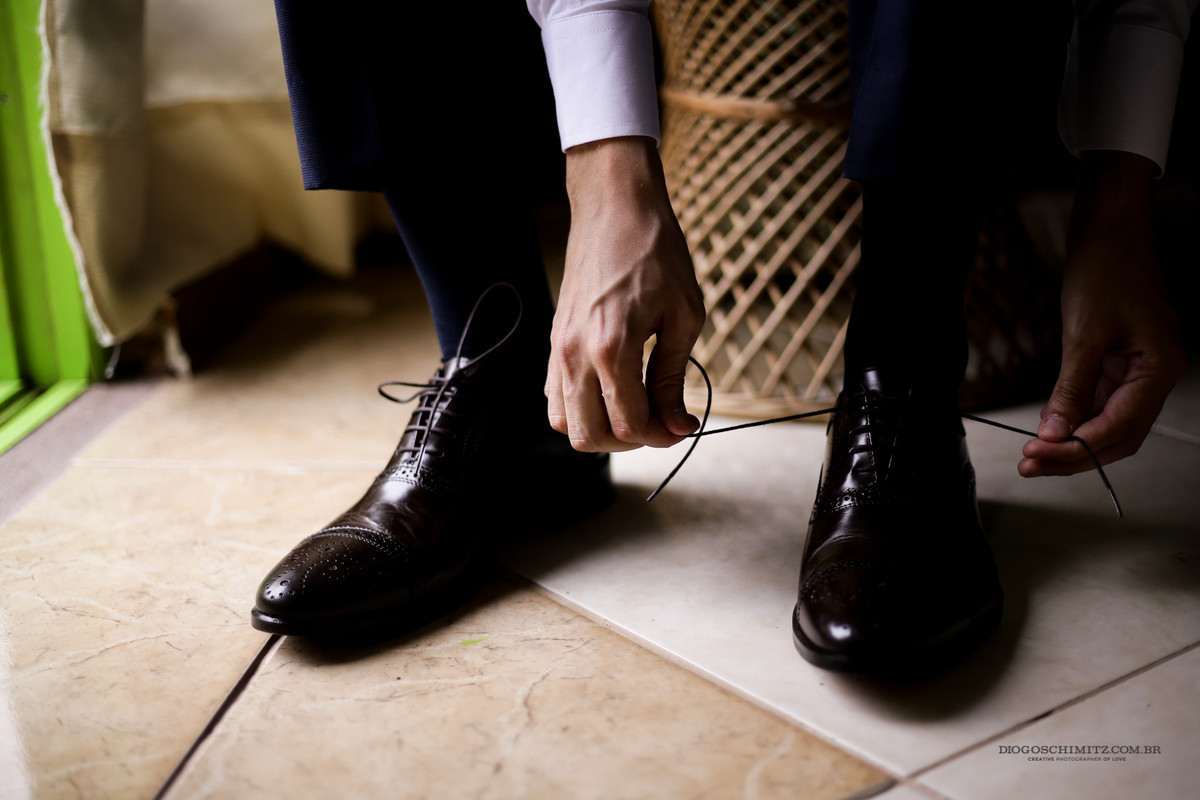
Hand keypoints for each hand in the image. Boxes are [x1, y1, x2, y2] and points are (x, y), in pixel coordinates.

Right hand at [546, 137, 705, 451]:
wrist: (615, 207)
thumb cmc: (656, 253)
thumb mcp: (683, 316)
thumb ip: (674, 377)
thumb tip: (679, 425)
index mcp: (612, 348)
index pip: (629, 425)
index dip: (663, 436)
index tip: (685, 425)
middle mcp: (575, 354)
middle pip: (590, 436)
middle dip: (631, 441)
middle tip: (661, 421)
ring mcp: (557, 349)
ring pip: (564, 423)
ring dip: (601, 429)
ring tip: (636, 409)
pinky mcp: (552, 341)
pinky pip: (554, 397)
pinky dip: (581, 408)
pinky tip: (614, 391)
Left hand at [1020, 152, 1186, 476]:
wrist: (1110, 230)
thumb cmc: (1104, 270)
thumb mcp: (1082, 334)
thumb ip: (1071, 389)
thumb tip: (1053, 433)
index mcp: (1160, 367)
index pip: (1119, 428)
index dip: (1077, 449)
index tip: (1037, 456)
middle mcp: (1158, 373)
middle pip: (1118, 435)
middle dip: (1074, 455)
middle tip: (1030, 465)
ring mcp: (1143, 369)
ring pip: (1110, 423)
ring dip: (1073, 441)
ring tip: (1034, 454)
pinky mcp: (1124, 361)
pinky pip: (1102, 402)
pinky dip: (1076, 418)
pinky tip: (1048, 429)